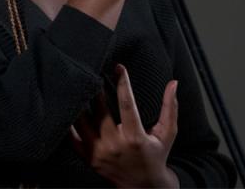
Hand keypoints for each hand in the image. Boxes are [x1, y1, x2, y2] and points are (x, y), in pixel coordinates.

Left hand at [70, 64, 179, 187]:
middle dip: (98, 88)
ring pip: (83, 121)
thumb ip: (170, 107)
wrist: (144, 187)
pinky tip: (72, 105)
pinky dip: (70, 121)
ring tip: (82, 84)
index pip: (126, 103)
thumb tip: (174, 83)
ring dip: (82, 101)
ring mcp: (99, 153)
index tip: (119, 67)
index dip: (122, 82)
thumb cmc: (157, 155)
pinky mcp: (88, 158)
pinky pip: (72, 137)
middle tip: (95, 71)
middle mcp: (115, 145)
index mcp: (135, 137)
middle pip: (100, 110)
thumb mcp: (167, 133)